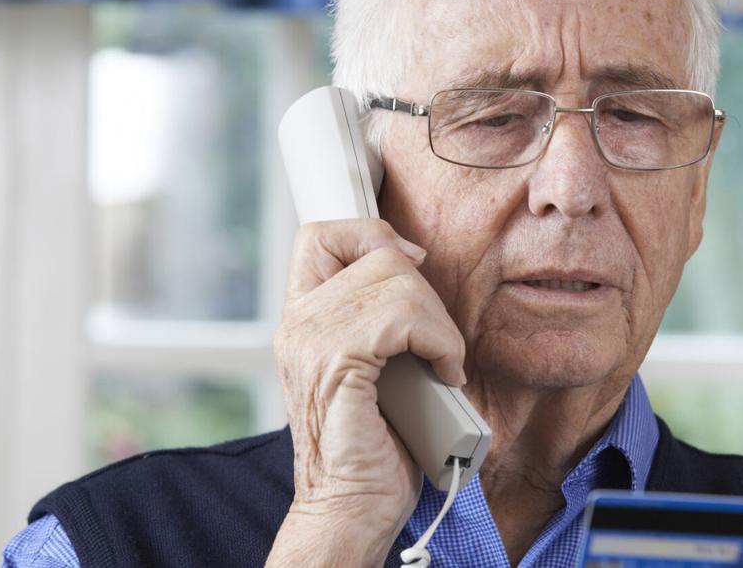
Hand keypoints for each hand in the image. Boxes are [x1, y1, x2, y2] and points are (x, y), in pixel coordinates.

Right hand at [266, 219, 465, 565]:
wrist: (352, 507)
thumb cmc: (371, 445)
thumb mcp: (373, 364)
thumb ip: (378, 317)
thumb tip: (415, 267)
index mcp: (300, 319)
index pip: (320, 234)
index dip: (372, 235)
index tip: (412, 269)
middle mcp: (297, 323)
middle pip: (375, 251)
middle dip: (425, 292)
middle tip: (437, 342)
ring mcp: (311, 341)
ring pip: (396, 280)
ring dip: (438, 322)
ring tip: (443, 363)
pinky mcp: (337, 364)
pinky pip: (405, 317)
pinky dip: (441, 342)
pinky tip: (444, 373)